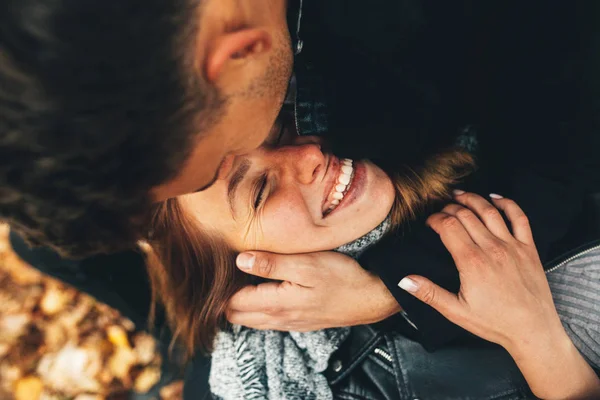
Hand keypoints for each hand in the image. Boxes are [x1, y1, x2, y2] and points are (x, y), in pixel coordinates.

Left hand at [226, 251, 399, 330]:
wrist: (370, 298)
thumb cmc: (341, 277)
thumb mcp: (306, 265)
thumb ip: (271, 264)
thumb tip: (240, 261)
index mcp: (276, 304)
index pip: (233, 302)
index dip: (225, 285)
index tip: (223, 265)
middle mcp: (278, 319)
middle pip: (237, 315)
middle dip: (227, 298)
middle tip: (228, 273)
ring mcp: (289, 323)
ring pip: (251, 320)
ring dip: (241, 304)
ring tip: (243, 279)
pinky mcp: (298, 322)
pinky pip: (267, 320)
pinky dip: (257, 308)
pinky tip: (264, 290)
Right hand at [399, 192, 599, 398]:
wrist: (533, 331)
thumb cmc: (495, 323)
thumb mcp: (456, 311)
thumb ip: (429, 293)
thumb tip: (405, 281)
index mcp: (471, 262)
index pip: (448, 226)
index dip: (435, 219)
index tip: (429, 222)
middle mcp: (492, 248)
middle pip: (465, 215)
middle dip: (449, 208)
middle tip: (440, 209)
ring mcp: (512, 246)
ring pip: (489, 211)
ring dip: (472, 199)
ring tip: (459, 195)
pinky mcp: (528, 248)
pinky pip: (519, 218)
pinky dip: (507, 204)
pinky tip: (495, 198)